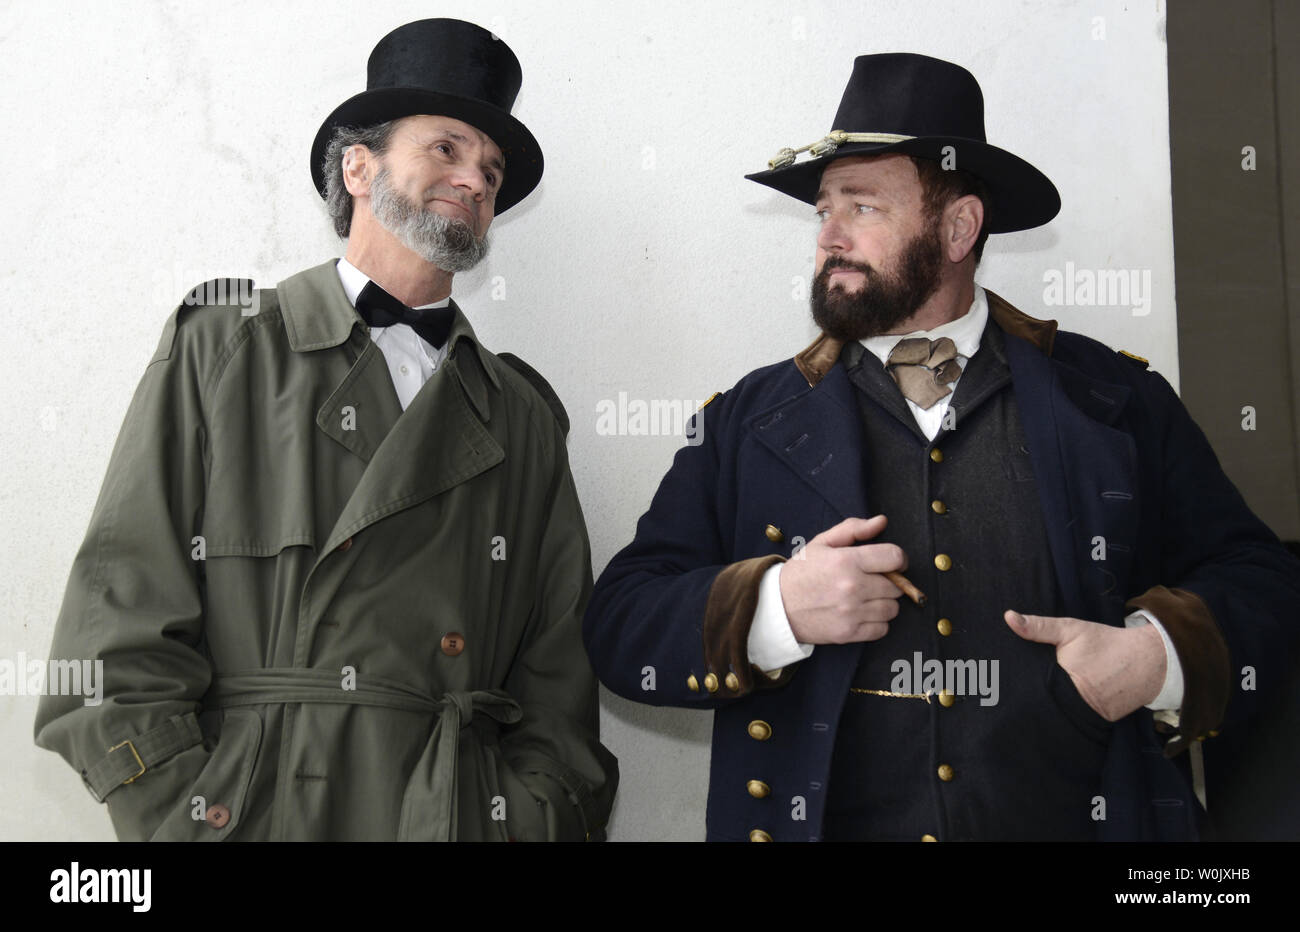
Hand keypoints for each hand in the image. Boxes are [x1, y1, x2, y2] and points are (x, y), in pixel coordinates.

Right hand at [778, 515, 905, 644]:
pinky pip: (882, 629)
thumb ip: (853, 529)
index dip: (899, 559)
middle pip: (896, 586)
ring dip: (884, 603)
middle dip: (889, 582)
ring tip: (866, 598)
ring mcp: (852, 612)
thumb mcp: (822, 543)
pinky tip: (862, 614)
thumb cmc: (801, 572)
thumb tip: (882, 522)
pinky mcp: (849, 633)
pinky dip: (877, 623)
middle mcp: (852, 587)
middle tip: (873, 581)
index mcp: (847, 561)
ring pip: (892, 609)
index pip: (894, 557)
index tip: (893, 563)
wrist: (777, 606)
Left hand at [1004, 610, 1165, 720]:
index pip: (1024, 689)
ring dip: (1035, 712)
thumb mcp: (1071, 630)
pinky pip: (1066, 722)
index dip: (1007, 687)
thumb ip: (1039, 626)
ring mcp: (1080, 717)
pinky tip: (1039, 716)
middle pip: (1034, 706)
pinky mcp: (1092, 725)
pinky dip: (1055, 718)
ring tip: (1008, 709)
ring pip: (1049, 717)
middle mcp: (1068, 704)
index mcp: (1058, 682)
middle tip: (992, 697)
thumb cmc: (1105, 644)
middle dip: (1017, 702)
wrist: (1147, 663)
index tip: (989, 683)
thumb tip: (1008, 616)